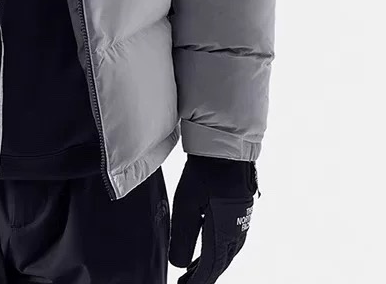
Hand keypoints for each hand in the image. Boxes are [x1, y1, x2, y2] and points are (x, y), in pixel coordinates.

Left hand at [169, 154, 257, 282]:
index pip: (211, 267)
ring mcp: (241, 222)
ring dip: (211, 264)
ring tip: (195, 271)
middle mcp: (237, 232)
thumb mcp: (186, 204)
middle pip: (220, 263)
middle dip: (204, 275)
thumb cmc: (205, 173)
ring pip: (227, 252)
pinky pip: (231, 240)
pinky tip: (211, 248)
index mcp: (224, 233)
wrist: (225, 148)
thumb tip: (178, 265)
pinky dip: (219, 250)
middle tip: (186, 283)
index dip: (197, 280)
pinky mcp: (240, 211)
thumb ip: (183, 237)